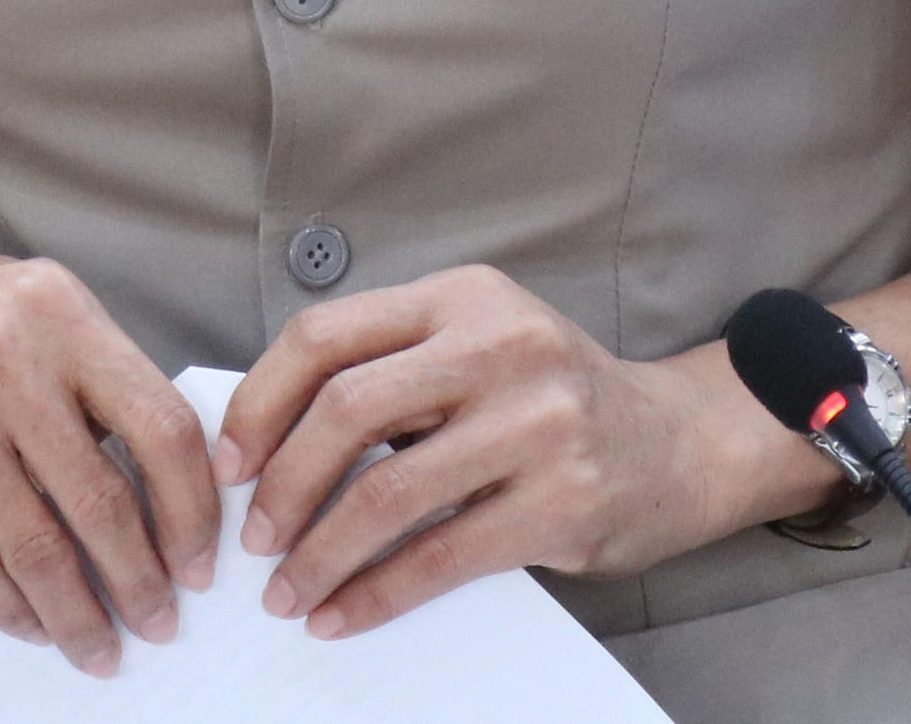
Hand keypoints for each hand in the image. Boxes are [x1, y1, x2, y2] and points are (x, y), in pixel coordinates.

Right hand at [0, 246, 216, 674]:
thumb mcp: (28, 308)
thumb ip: (94, 378)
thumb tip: (170, 485)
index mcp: (56, 309)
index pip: (157, 423)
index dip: (189, 507)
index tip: (201, 559)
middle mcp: (2, 356)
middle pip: (99, 496)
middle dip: (140, 578)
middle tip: (160, 621)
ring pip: (34, 544)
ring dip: (76, 612)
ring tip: (99, 645)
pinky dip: (9, 606)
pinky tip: (33, 624)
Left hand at [212, 267, 799, 638]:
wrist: (681, 443)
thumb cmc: (554, 398)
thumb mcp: (480, 345)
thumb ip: (395, 369)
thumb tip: (266, 439)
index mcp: (464, 296)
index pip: (328, 334)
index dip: (262, 402)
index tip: (229, 463)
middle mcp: (502, 345)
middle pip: (346, 409)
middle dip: (282, 484)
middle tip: (253, 535)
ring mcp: (539, 422)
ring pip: (389, 492)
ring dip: (320, 552)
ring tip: (287, 590)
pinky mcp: (563, 501)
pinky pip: (441, 555)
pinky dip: (376, 593)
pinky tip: (341, 615)